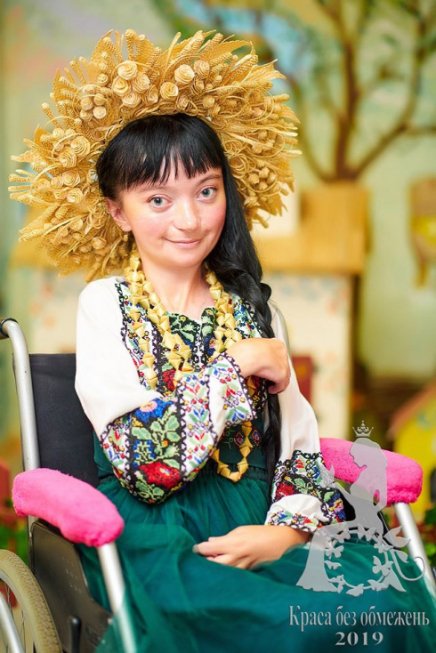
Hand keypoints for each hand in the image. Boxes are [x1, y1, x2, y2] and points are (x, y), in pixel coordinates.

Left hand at [193, 525, 309, 568]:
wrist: (282, 542)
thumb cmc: (260, 533)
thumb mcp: (241, 530)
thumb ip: (224, 538)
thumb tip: (210, 542)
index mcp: (233, 543)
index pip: (208, 549)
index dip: (199, 549)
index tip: (193, 550)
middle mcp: (236, 557)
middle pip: (212, 566)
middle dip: (203, 564)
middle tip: (196, 562)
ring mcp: (242, 568)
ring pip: (222, 574)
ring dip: (214, 571)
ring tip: (206, 570)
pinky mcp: (248, 574)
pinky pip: (233, 576)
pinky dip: (226, 575)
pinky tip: (221, 575)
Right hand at [227, 338, 289, 393]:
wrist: (248, 355)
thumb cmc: (245, 350)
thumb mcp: (251, 345)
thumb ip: (256, 350)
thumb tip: (250, 354)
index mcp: (276, 343)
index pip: (278, 353)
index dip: (273, 361)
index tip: (267, 365)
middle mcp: (282, 353)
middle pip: (282, 364)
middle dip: (276, 371)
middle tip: (269, 376)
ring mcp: (283, 364)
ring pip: (284, 375)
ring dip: (277, 381)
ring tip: (270, 385)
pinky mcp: (282, 376)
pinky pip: (281, 385)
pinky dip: (276, 388)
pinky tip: (271, 389)